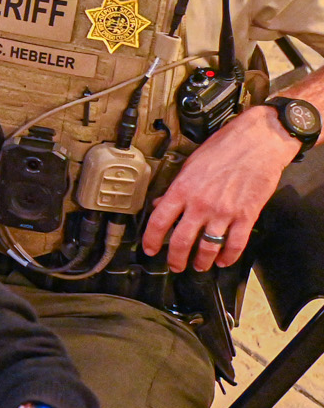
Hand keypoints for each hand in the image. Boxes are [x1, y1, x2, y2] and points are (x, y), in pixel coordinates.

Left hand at [140, 105, 298, 270]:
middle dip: (176, 259)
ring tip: (199, 266)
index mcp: (183, 189)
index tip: (149, 249)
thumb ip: (176, 188)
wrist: (258, 142)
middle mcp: (201, 204)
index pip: (159, 221)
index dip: (151, 240)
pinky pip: (236, 243)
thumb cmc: (224, 148)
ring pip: (208, 247)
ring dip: (202, 261)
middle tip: (175, 265)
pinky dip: (229, 256)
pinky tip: (224, 260)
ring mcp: (224, 211)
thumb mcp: (190, 165)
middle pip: (182, 241)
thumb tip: (162, 204)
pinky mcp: (247, 215)